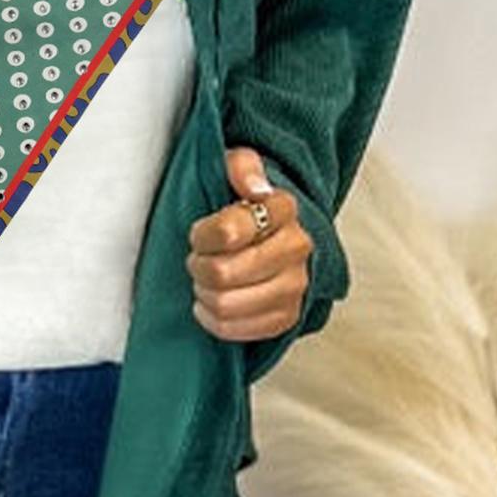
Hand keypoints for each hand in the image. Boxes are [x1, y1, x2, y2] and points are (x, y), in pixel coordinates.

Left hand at [185, 146, 313, 345]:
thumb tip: (254, 187)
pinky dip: (213, 318)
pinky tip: (213, 301)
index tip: (199, 234)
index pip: (229, 231)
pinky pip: (235, 329)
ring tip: (207, 279)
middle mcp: (297, 248)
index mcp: (283, 209)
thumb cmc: (244, 203)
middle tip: (199, 259)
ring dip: (204, 293)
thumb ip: (242, 166)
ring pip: (225, 304)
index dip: (202, 236)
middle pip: (222, 273)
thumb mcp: (237, 168)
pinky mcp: (287, 316)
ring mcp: (295, 286)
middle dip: (199, 266)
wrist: (272, 233)